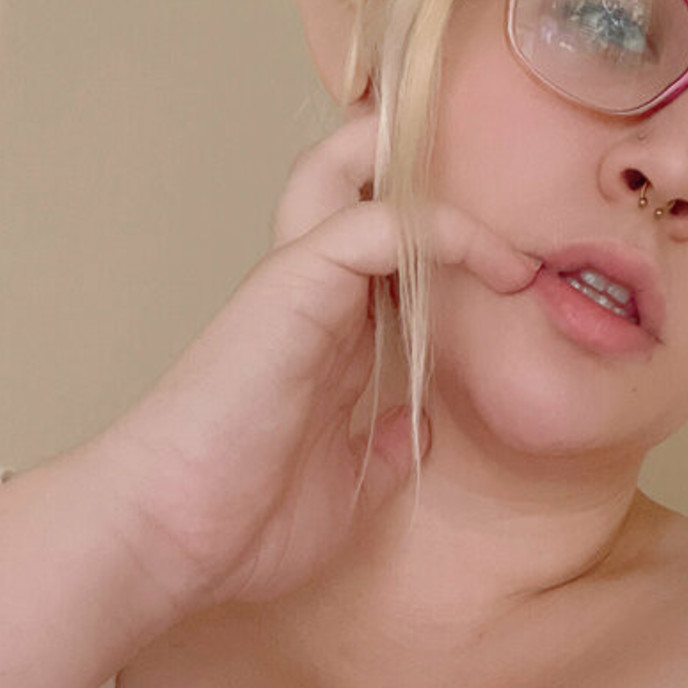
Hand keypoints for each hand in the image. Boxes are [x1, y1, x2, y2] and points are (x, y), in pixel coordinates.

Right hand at [94, 108, 538, 609]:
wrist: (171, 534)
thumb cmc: (240, 523)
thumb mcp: (346, 489)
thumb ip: (384, 450)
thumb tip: (421, 428)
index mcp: (322, 339)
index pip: (379, 254)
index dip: (439, 240)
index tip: (516, 268)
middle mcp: (310, 298)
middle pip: (351, 181)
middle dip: (410, 153)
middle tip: (488, 163)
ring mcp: (298, 285)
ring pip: (355, 175)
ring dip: (425, 165)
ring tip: (500, 187)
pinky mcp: (294, 285)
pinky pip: (380, 226)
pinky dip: (443, 230)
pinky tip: (499, 264)